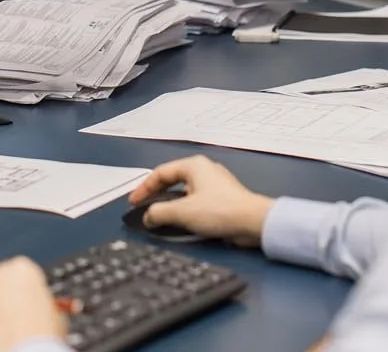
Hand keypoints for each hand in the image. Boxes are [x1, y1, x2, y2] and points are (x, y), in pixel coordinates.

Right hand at [127, 155, 273, 246]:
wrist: (253, 222)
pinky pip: (195, 201)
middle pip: (172, 180)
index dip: (144, 188)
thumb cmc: (219, 211)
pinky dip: (184, 209)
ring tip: (159, 217)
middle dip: (156, 196)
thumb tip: (147, 216)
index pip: (160, 173)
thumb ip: (159, 213)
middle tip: (144, 208)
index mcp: (194, 165)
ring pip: (184, 192)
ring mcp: (214, 184)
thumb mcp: (182, 212)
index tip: (133, 202)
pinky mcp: (222, 198)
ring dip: (170, 205)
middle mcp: (204, 170)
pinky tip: (180, 222)